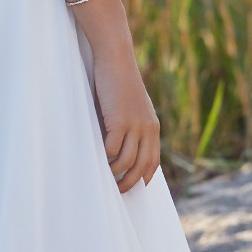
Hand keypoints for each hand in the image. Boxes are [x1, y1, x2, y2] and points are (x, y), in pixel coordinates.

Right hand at [91, 39, 160, 191]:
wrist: (117, 61)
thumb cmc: (120, 83)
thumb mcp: (132, 107)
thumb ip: (132, 125)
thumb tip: (122, 145)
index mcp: (152, 126)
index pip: (153, 159)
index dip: (145, 176)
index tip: (137, 186)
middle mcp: (147, 128)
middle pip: (141, 165)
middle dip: (130, 182)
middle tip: (118, 190)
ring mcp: (134, 125)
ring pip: (126, 161)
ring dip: (115, 173)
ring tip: (106, 177)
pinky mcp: (119, 121)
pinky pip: (112, 149)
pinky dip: (105, 158)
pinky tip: (98, 159)